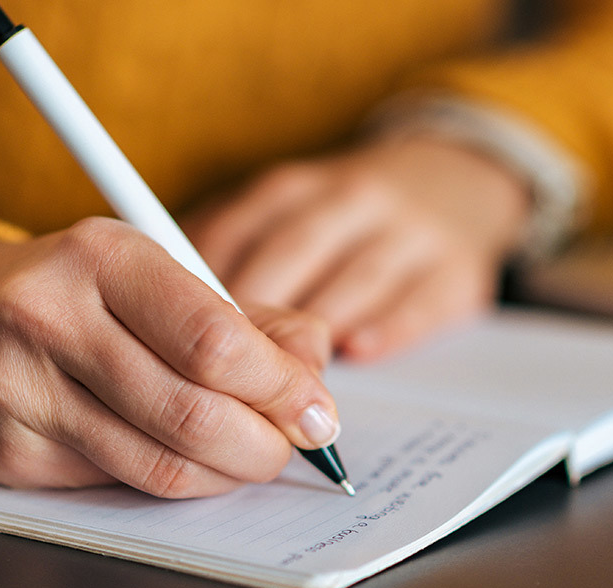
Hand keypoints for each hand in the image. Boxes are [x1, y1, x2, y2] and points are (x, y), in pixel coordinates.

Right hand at [0, 217, 338, 497]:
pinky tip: (185, 461)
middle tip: (289, 447)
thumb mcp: (156, 277)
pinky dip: (172, 481)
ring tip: (247, 457)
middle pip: (192, 411)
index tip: (316, 410)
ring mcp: (21, 389)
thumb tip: (314, 365)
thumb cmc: (73, 295)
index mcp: (103, 256)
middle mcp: (51, 316)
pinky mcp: (7, 452)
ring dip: (225, 473)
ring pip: (159, 462)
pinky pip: (119, 485)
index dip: (280, 388)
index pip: (214, 339)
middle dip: (263, 443)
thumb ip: (245, 317)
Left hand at [185, 137, 530, 360]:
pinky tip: (357, 351)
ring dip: (315, 329)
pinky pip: (420, 300)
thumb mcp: (284, 216)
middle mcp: (350, 200)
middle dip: (255, 317)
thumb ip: (228, 256)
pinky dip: (386, 327)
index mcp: (292, 189)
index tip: (173, 336)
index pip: (235, 232)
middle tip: (223, 375)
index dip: (202, 288)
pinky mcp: (457, 270)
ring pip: (354, 277)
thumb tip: (156, 317)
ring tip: (282, 381)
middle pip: (291, 255)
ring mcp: (409, 232)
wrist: (455, 181)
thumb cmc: (342, 220)